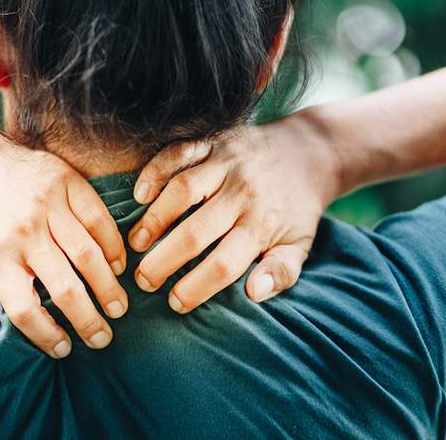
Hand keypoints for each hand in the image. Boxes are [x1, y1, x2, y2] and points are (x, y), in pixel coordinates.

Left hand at [0, 131, 127, 357]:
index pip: (25, 308)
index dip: (47, 335)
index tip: (62, 349)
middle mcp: (26, 232)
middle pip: (65, 287)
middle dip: (88, 320)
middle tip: (102, 339)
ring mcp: (50, 205)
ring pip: (88, 254)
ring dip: (108, 287)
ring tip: (118, 309)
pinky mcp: (69, 184)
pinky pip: (99, 219)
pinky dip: (113, 245)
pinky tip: (118, 266)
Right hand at [129, 112, 340, 312]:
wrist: (310, 153)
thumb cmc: (296, 209)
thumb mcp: (300, 245)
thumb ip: (280, 272)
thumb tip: (253, 293)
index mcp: (262, 225)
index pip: (224, 264)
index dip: (196, 287)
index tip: (176, 303)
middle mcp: (242, 194)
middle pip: (196, 232)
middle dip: (164, 261)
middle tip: (143, 280)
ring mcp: (226, 164)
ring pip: (183, 190)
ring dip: (155, 218)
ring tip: (136, 243)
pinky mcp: (213, 141)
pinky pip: (179, 152)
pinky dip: (155, 171)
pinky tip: (140, 194)